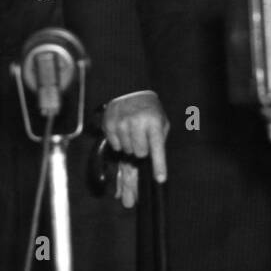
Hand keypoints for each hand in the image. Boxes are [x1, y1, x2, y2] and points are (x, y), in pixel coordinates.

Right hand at [102, 91, 168, 207]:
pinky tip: (122, 130)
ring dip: (130, 145)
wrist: (129, 91)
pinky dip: (119, 142)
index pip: (157, 148)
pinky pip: (115, 146)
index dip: (159, 165)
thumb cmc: (149, 110)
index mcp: (154, 122)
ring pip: (127, 151)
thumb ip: (159, 141)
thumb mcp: (161, 121)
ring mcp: (122, 123)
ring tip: (132, 130)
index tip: (160, 179)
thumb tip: (156, 163)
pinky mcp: (109, 125)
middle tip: (142, 136)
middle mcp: (137, 122)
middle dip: (142, 149)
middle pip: (140, 153)